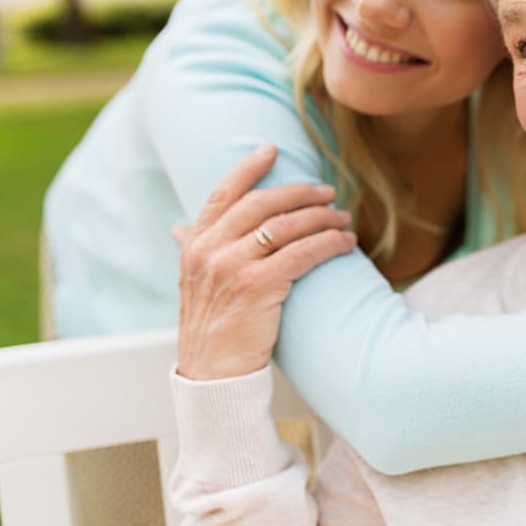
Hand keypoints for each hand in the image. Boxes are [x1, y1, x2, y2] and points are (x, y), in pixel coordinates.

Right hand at [175, 144, 356, 380]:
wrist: (213, 375)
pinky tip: (345, 243)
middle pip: (262, 204)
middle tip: (327, 191)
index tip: (271, 149)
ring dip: (322, 218)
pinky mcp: (260, 286)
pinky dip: (330, 244)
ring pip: (287, 226)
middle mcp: (210, 250)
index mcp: (194, 245)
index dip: (248, 168)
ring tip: (343, 218)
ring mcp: (233, 267)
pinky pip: (304, 253)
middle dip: (300, 193)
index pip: (222, 194)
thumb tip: (179, 227)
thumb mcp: (192, 284)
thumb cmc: (210, 329)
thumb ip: (192, 250)